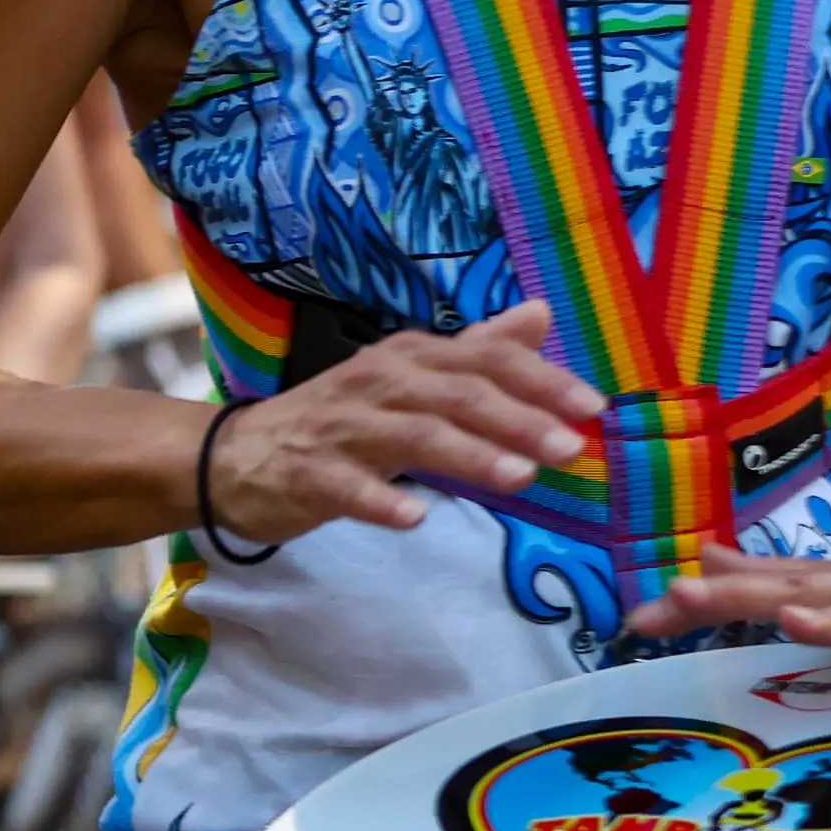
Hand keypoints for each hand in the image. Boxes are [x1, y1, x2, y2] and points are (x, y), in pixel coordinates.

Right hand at [203, 298, 599, 549]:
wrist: (237, 456)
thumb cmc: (341, 419)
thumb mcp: (410, 378)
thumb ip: (478, 351)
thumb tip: (542, 312)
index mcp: (409, 357)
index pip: (483, 358)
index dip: (540, 379)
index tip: (593, 407)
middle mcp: (377, 381)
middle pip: (455, 393)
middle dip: (517, 419)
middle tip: (570, 448)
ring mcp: (340, 427)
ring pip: (411, 434)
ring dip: (467, 454)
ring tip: (520, 478)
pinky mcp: (308, 472)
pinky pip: (347, 485)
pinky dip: (381, 499)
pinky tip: (416, 517)